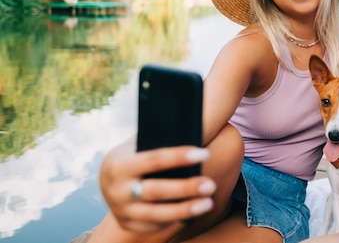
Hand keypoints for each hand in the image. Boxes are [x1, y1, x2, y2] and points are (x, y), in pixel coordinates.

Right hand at [99, 137, 214, 232]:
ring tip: (208, 203)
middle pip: (157, 190)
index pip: (154, 159)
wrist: (107, 182)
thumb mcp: (136, 146)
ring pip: (158, 214)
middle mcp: (117, 190)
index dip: (180, 157)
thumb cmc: (133, 156)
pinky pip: (155, 225)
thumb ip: (157, 142)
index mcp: (119, 165)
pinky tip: (194, 213)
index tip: (204, 154)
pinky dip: (176, 220)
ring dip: (186, 209)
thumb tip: (191, 131)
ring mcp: (122, 210)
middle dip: (186, 188)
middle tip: (210, 185)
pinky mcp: (128, 225)